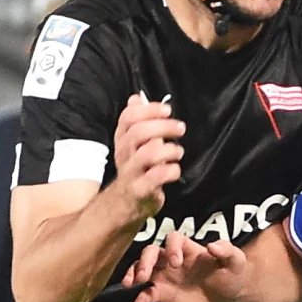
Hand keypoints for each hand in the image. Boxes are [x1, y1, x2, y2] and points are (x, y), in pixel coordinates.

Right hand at [112, 94, 184, 219]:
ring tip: (178, 152)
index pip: (128, 117)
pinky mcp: (140, 189)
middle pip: (138, 132)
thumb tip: (136, 98)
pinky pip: (157, 177)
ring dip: (169, 150)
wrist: (123, 204)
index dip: (149, 110)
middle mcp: (123, 153)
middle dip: (163, 127)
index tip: (167, 110)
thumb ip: (137, 122)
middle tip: (180, 128)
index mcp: (122, 139)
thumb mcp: (133, 144)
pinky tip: (175, 169)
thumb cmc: (135, 170)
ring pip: (148, 153)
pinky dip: (171, 170)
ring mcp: (130, 172)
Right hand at [128, 231, 247, 301]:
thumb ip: (226, 251)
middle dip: (144, 261)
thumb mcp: (235, 260)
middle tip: (143, 275)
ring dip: (133, 274)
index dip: (171, 248)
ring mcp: (164, 275)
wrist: (227, 294)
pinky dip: (139, 301)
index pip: (172, 239)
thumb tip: (213, 246)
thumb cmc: (231, 272)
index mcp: (187, 248)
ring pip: (141, 269)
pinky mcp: (162, 293)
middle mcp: (170, 259)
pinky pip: (146, 294)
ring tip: (130, 284)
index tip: (175, 262)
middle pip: (150, 252)